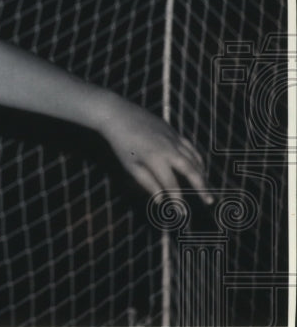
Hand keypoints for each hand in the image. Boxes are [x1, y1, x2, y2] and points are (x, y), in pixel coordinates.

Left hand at [96, 97, 213, 204]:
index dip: (176, 199)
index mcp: (156, 158)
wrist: (118, 115)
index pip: (171, 184)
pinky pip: (191, 147)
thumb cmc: (121, 143)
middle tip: (209, 201)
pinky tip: (199, 166)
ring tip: (205, 187)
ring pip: (194, 158)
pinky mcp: (173, 131)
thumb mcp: (130, 166)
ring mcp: (173, 138)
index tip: (181, 212)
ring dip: (202, 174)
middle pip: (191, 171)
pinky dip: (197, 158)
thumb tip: (160, 201)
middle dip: (201, 187)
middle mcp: (169, 148)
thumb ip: (147, 183)